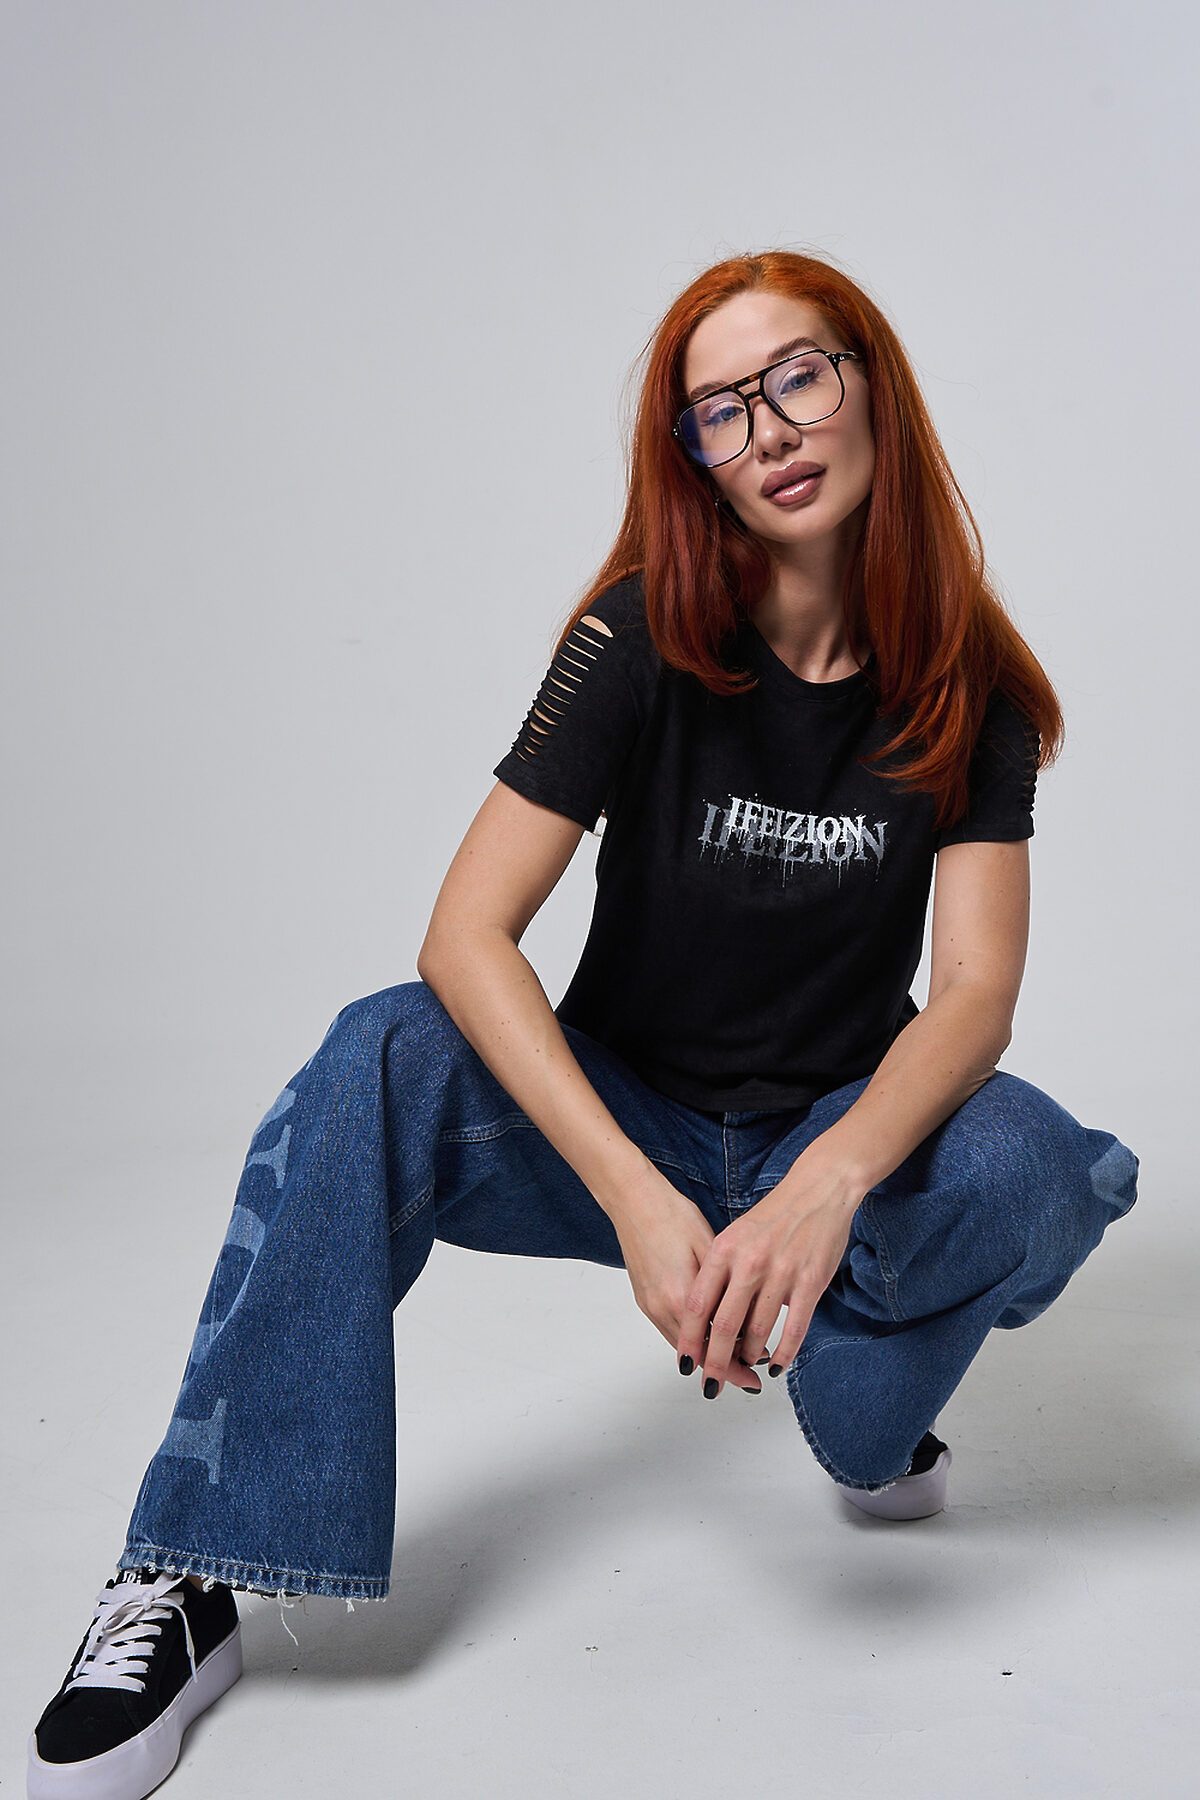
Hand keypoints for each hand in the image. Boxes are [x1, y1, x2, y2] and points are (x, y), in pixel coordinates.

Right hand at [609, 1167, 761, 1391]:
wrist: (633, 1200)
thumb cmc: (673, 1215)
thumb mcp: (710, 1248)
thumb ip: (725, 1287)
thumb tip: (747, 1316)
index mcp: (683, 1297)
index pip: (712, 1348)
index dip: (735, 1367)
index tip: (755, 1378)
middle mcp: (662, 1308)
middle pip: (695, 1355)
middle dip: (724, 1368)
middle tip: (750, 1377)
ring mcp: (649, 1304)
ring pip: (681, 1344)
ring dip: (706, 1355)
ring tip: (734, 1357)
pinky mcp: (643, 1298)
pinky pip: (670, 1329)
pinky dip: (691, 1339)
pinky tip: (710, 1333)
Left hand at [675, 1151, 864, 1396]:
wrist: (818, 1191)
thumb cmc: (772, 1216)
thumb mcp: (733, 1236)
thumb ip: (718, 1273)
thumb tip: (703, 1317)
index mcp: (724, 1250)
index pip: (697, 1304)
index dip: (689, 1339)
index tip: (685, 1362)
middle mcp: (749, 1263)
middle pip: (723, 1326)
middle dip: (715, 1362)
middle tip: (711, 1383)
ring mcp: (781, 1273)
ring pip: (758, 1332)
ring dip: (749, 1357)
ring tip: (746, 1368)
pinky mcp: (810, 1282)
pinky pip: (794, 1329)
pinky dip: (783, 1353)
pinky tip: (777, 1365)